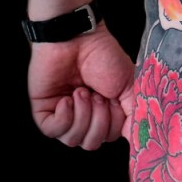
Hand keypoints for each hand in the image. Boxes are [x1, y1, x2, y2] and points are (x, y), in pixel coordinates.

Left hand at [28, 22, 134, 148]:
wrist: (79, 37)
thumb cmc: (104, 56)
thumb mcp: (129, 86)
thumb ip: (134, 115)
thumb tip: (137, 139)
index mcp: (105, 112)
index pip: (109, 138)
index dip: (113, 125)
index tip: (115, 102)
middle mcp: (84, 116)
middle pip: (91, 143)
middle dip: (98, 121)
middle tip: (97, 95)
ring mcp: (63, 114)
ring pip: (73, 139)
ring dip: (82, 115)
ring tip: (82, 91)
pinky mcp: (44, 111)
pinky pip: (53, 131)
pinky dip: (64, 117)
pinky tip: (68, 98)